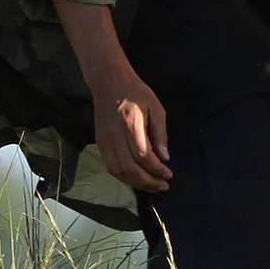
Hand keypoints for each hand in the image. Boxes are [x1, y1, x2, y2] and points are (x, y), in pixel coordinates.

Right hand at [89, 64, 171, 192]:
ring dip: (136, 183)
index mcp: (131, 124)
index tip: (169, 174)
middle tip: (163, 186)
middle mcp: (115, 136)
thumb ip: (160, 133)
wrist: (109, 83)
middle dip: (148, 182)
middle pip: (130, 168)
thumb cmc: (136, 93)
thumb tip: (165, 158)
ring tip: (152, 186)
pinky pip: (110, 167)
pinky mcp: (100, 143)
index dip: (157, 170)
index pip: (144, 156)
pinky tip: (136, 179)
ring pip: (119, 171)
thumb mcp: (156, 107)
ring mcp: (105, 141)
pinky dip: (123, 177)